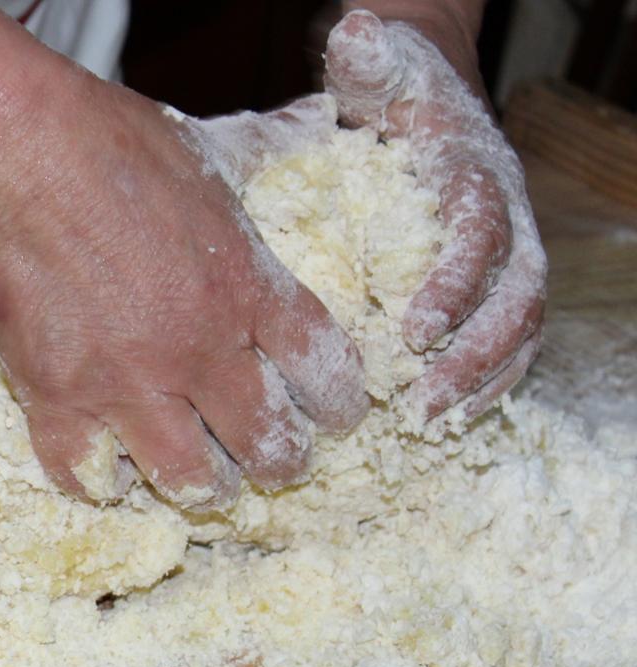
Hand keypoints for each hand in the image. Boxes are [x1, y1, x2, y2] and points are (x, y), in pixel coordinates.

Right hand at [0, 79, 366, 505]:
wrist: (14, 154)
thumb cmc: (109, 140)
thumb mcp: (211, 154)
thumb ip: (259, 171)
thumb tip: (307, 128)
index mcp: (247, 287)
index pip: (324, 371)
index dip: (338, 405)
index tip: (334, 416)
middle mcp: (198, 348)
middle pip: (267, 443)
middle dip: (277, 461)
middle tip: (267, 463)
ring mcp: (125, 380)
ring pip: (186, 478)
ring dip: (199, 485)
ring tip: (195, 481)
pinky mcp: (55, 396)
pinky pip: (86, 474)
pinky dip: (101, 479)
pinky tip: (108, 466)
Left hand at [324, 9, 545, 423]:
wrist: (423, 90)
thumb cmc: (393, 84)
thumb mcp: (378, 65)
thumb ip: (367, 58)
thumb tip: (355, 33)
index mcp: (475, 172)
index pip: (481, 233)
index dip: (455, 284)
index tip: (413, 329)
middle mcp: (506, 215)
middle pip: (515, 296)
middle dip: (475, 353)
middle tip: (422, 401)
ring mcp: (508, 252)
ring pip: (520, 326)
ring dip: (482, 377)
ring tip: (431, 419)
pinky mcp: (494, 279)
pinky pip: (508, 338)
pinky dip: (487, 378)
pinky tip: (449, 415)